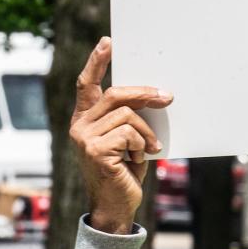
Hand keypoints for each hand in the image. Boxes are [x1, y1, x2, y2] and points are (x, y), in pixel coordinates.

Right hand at [69, 38, 172, 233]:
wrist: (117, 205)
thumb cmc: (124, 171)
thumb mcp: (127, 139)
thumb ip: (128, 118)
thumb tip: (155, 93)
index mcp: (84, 120)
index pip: (87, 84)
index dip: (97, 62)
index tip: (108, 42)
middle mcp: (79, 127)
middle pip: (116, 94)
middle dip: (145, 93)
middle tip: (168, 97)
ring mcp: (84, 139)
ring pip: (128, 115)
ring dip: (147, 132)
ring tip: (148, 149)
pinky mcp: (96, 151)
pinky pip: (130, 133)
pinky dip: (142, 144)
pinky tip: (140, 160)